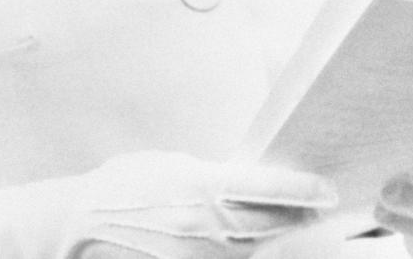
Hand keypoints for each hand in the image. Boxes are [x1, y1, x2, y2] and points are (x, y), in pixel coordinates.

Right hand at [74, 151, 337, 258]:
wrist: (85, 219)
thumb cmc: (130, 181)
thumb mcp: (177, 163)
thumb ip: (217, 174)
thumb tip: (254, 180)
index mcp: (200, 184)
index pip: (266, 188)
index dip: (303, 191)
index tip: (328, 191)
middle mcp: (202, 223)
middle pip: (270, 226)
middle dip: (300, 218)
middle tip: (320, 208)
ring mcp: (196, 254)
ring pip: (256, 250)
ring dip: (281, 238)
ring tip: (299, 225)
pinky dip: (250, 253)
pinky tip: (260, 243)